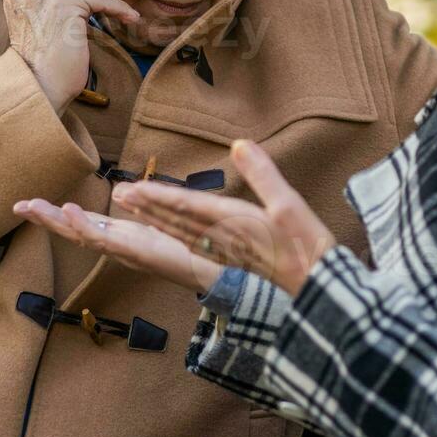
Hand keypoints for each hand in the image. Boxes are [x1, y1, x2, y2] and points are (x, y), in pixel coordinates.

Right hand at [12, 198, 221, 293]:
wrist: (222, 270)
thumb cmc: (196, 247)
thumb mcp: (164, 220)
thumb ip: (143, 207)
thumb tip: (121, 191)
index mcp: (127, 237)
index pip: (86, 224)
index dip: (59, 215)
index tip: (32, 204)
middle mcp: (123, 246)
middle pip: (77, 232)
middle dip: (47, 221)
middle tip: (18, 207)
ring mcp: (127, 251)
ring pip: (84, 236)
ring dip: (57, 223)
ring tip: (33, 208)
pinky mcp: (139, 253)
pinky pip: (107, 239)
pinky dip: (84, 226)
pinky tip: (67, 212)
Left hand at [110, 139, 336, 296]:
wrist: (317, 293)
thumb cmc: (308, 248)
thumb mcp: (290, 205)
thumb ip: (263, 174)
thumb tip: (240, 144)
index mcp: (235, 223)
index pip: (189, 206)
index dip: (160, 196)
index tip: (135, 188)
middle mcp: (223, 239)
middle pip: (176, 221)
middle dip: (146, 207)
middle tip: (119, 193)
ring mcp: (225, 253)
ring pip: (180, 235)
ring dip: (153, 220)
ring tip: (131, 208)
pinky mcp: (231, 262)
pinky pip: (192, 247)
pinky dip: (172, 237)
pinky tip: (166, 234)